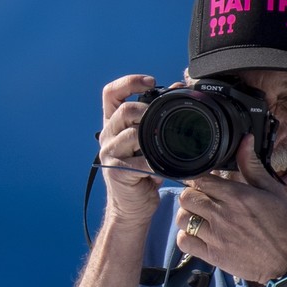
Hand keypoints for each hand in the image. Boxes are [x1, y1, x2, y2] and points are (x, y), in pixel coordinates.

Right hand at [97, 74, 165, 222]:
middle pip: (124, 110)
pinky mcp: (116, 171)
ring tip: (165, 146)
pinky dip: (155, 165)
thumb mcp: (149, 141)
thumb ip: (157, 117)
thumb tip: (179, 87)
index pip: (111, 93)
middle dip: (146, 110)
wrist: (133, 205)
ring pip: (131, 134)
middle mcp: (108, 135)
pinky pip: (138, 161)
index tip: (151, 82)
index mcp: (114, 124)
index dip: (130, 82)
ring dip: (152, 138)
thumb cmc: (144, 172)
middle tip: (162, 118)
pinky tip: (164, 169)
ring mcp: (109, 153)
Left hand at [175, 136, 286, 283]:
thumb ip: (253, 166)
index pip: (201, 179)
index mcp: (237, 196)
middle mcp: (223, 215)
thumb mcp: (273, 191)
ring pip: (182, 218)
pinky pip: (183, 242)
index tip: (201, 180)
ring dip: (186, 214)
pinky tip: (197, 233)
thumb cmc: (285, 226)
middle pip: (187, 197)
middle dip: (191, 194)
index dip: (197, 177)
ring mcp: (215, 236)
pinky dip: (185, 236)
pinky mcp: (212, 255)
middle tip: (201, 198)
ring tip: (198, 215)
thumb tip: (245, 141)